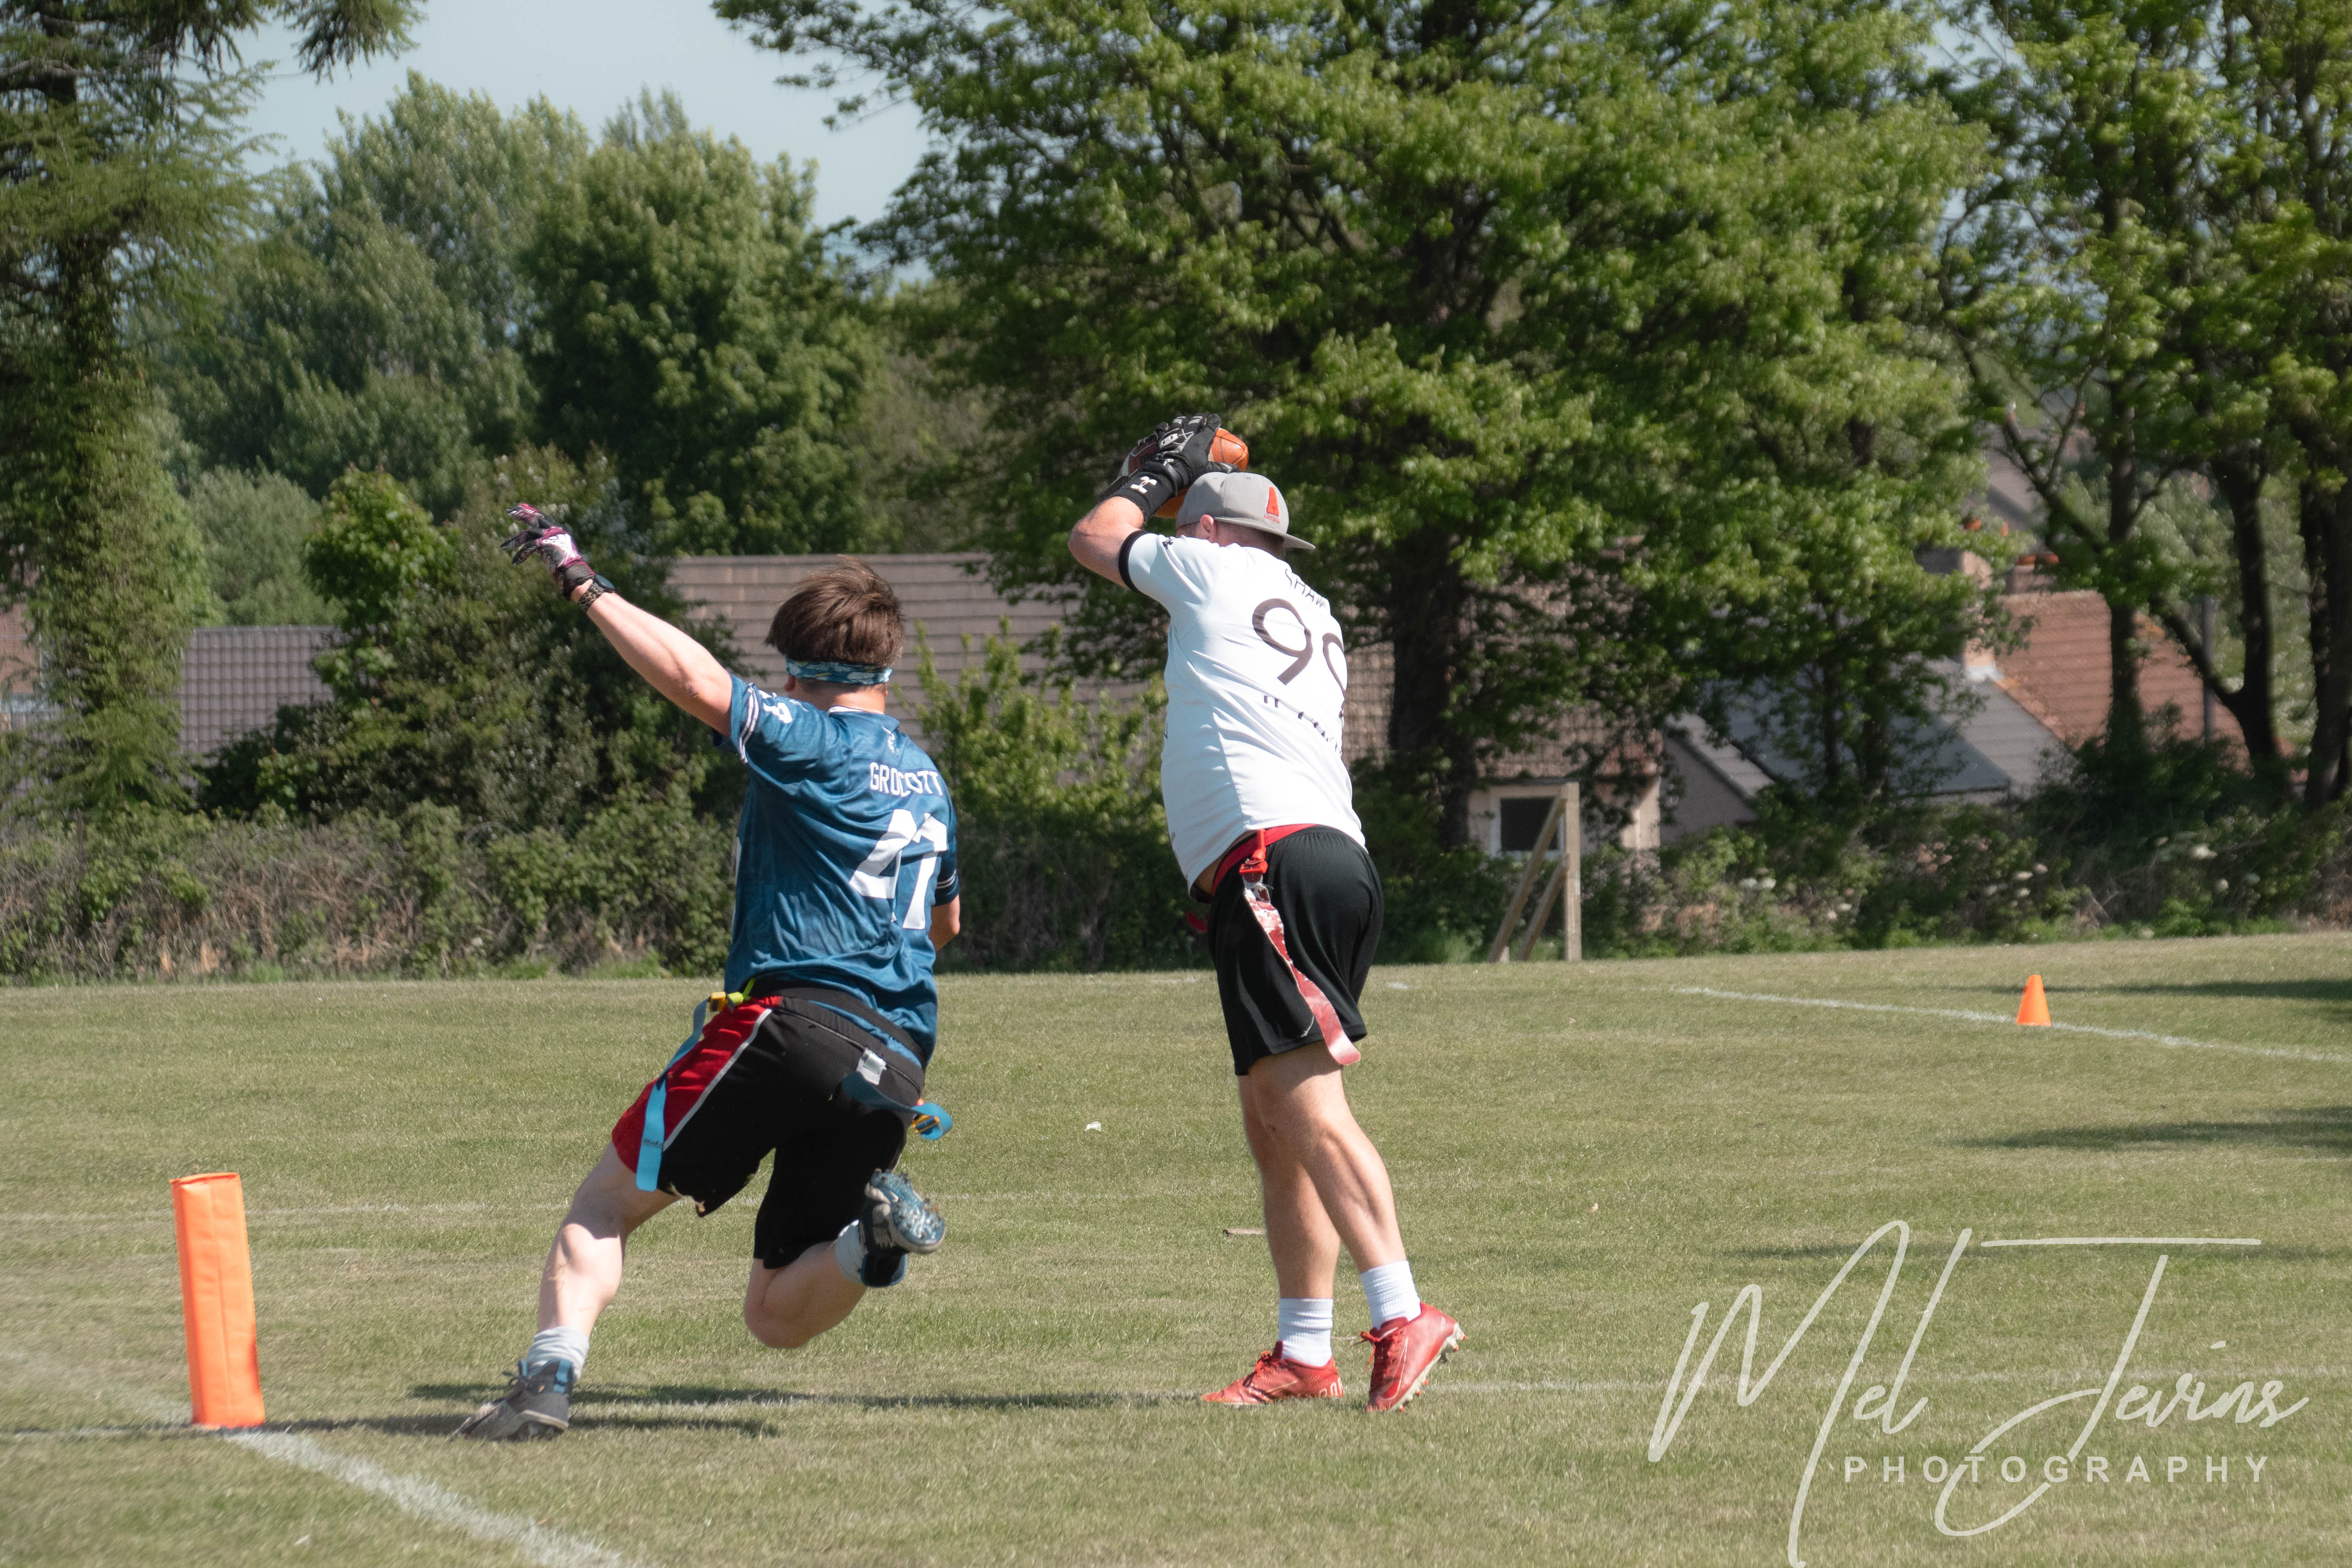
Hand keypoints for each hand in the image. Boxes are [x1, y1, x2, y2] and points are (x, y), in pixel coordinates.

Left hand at [502, 503, 595, 597]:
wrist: (573, 573)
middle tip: (508, 510)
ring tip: (503, 547)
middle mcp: (554, 531)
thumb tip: (534, 545)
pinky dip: (520, 555)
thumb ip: (546, 545)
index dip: (531, 511)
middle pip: (535, 518)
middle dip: (521, 514)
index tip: (520, 505)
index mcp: (558, 531)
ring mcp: (549, 536)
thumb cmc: (566, 567)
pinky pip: (527, 547)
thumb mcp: (555, 552)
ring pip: (527, 534)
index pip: (542, 518)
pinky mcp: (544, 544)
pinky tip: (514, 563)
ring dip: (514, 541)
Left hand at [1104, 411, 1222, 516]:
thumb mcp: (1206, 470)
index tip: (1216, 417)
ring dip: (1183, 420)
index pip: (1210, 426)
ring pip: (1179, 421)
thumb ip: (1221, 469)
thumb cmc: (1189, 471)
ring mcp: (1174, 434)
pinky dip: (1163, 427)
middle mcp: (1187, 433)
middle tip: (1202, 417)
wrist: (1168, 472)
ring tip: (1185, 420)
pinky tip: (1164, 426)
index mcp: (1200, 440)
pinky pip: (1162, 429)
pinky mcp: (1162, 438)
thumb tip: (1236, 470)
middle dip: (1199, 417)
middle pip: (1195, 420)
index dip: (1214, 420)